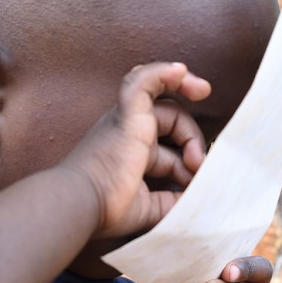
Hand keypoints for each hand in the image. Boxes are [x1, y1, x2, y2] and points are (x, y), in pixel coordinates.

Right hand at [63, 62, 210, 238]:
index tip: (197, 181)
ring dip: (188, 117)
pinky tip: (183, 73)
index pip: (168, 150)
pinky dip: (164, 72)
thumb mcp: (149, 209)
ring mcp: (126, 120)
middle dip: (193, 142)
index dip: (187, 164)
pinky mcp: (126, 112)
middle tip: (199, 167)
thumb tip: (197, 198)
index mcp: (130, 155)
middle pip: (171, 123)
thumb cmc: (106, 210)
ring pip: (164, 100)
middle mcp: (127, 133)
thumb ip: (172, 202)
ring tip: (200, 143)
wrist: (81, 204)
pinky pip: (145, 80)